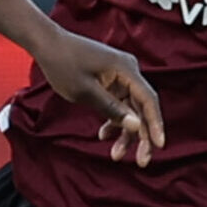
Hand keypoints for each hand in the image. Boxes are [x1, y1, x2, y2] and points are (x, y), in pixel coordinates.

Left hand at [32, 28, 164, 164]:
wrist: (48, 44)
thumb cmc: (64, 64)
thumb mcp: (85, 92)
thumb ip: (112, 109)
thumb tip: (136, 126)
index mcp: (126, 69)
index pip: (148, 100)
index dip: (155, 124)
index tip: (159, 145)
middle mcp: (128, 70)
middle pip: (142, 107)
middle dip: (141, 135)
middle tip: (141, 161)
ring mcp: (120, 75)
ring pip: (131, 109)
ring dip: (125, 131)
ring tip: (116, 155)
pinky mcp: (111, 80)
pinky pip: (119, 103)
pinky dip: (114, 119)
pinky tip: (104, 135)